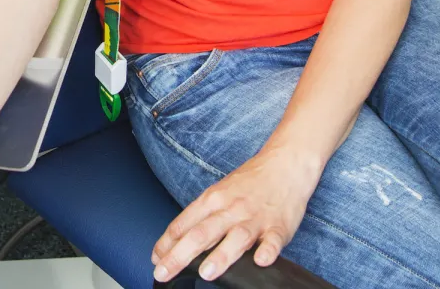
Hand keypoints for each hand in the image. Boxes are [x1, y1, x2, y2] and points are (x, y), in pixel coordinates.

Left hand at [152, 145, 322, 282]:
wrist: (283, 165)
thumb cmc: (248, 183)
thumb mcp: (218, 193)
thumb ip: (201, 216)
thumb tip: (178, 240)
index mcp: (211, 200)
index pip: (183, 224)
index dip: (166, 244)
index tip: (155, 260)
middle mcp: (229, 209)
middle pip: (201, 233)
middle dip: (180, 255)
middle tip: (163, 272)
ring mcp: (254, 218)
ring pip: (235, 238)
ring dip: (220, 256)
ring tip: (206, 273)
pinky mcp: (279, 226)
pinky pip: (273, 240)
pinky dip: (267, 251)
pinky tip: (260, 261)